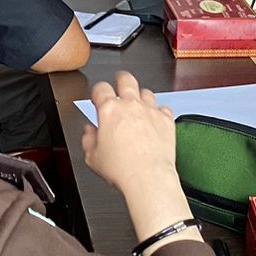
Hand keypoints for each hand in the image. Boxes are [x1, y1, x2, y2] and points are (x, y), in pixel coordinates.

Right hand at [81, 72, 178, 198]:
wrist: (148, 177)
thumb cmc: (122, 169)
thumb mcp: (92, 157)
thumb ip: (88, 139)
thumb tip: (90, 132)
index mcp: (109, 110)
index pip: (100, 88)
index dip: (97, 90)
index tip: (98, 96)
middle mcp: (131, 105)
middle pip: (126, 79)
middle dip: (121, 78)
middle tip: (119, 82)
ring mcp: (150, 110)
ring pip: (146, 91)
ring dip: (140, 95)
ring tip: (138, 104)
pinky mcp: (166, 119)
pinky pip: (163, 107)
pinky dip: (158, 111)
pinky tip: (154, 119)